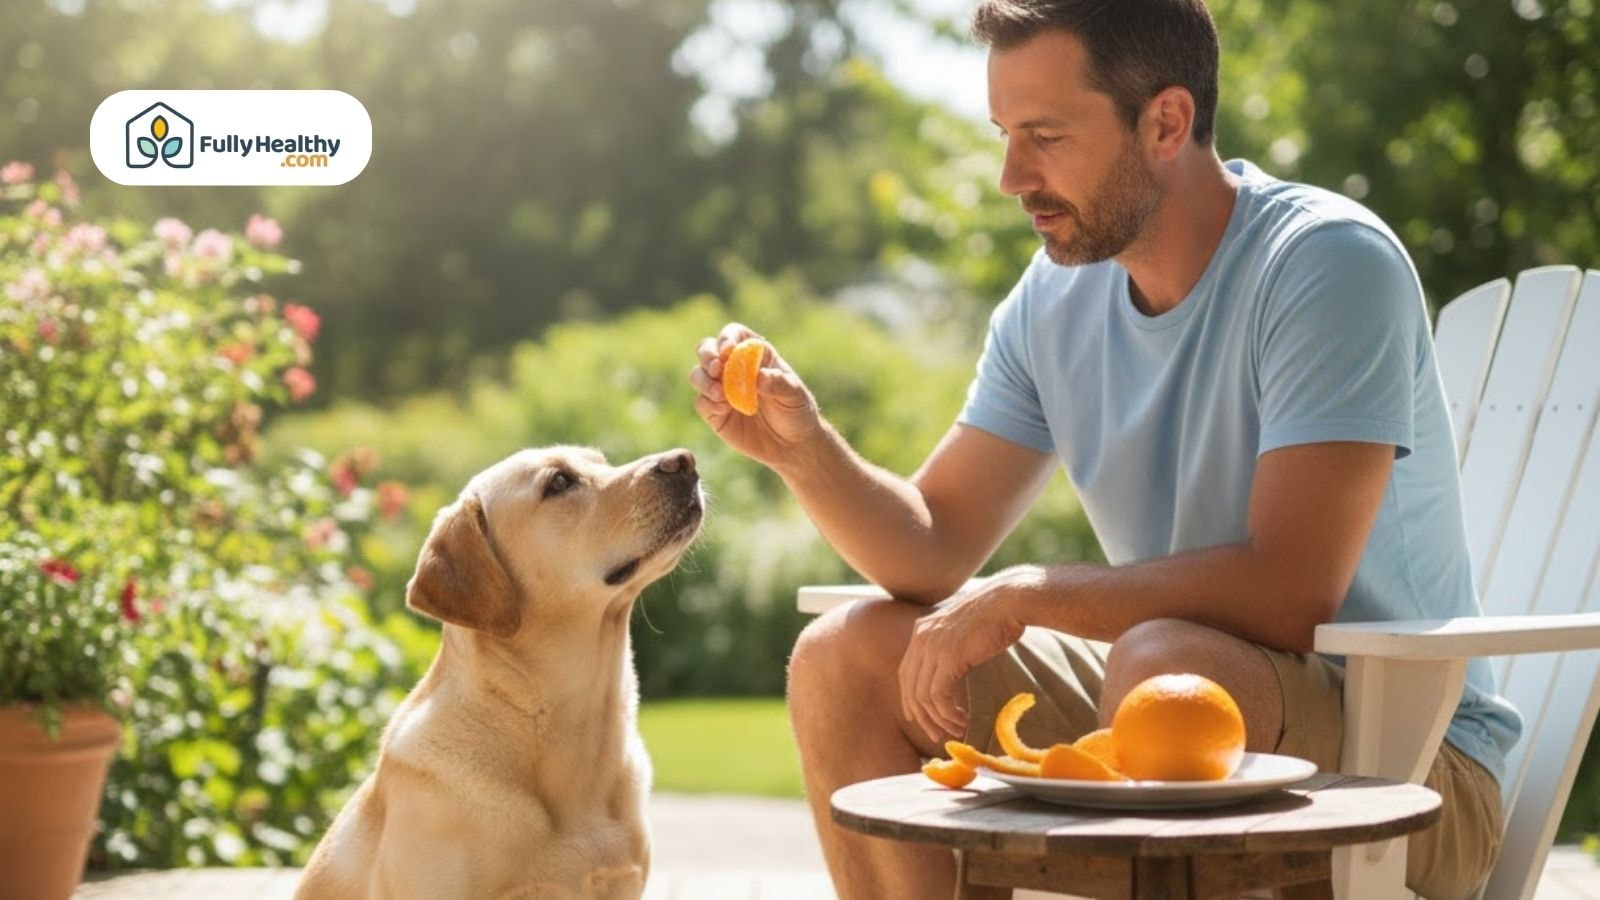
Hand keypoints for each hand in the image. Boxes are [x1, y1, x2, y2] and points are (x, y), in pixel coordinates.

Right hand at [689, 322, 822, 468]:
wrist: (792, 445)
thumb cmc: (797, 411)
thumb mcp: (795, 394)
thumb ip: (778, 383)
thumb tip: (759, 377)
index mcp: (754, 355)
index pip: (735, 335)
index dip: (728, 337)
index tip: (728, 350)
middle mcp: (733, 368)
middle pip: (707, 349)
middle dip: (707, 355)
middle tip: (716, 368)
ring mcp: (721, 390)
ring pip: (697, 374)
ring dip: (703, 380)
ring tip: (719, 393)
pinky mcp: (715, 413)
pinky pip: (701, 402)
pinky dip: (708, 403)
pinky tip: (724, 409)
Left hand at [898, 572, 1031, 745]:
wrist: (1009, 601)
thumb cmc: (994, 616)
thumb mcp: (961, 632)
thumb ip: (948, 647)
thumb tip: (949, 670)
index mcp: (921, 631)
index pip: (906, 674)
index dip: (911, 700)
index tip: (922, 719)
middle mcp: (921, 638)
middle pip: (910, 688)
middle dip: (923, 716)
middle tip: (937, 735)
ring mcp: (932, 647)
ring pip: (923, 696)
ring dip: (939, 719)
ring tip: (957, 728)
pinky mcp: (948, 658)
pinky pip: (938, 696)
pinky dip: (948, 714)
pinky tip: (962, 719)